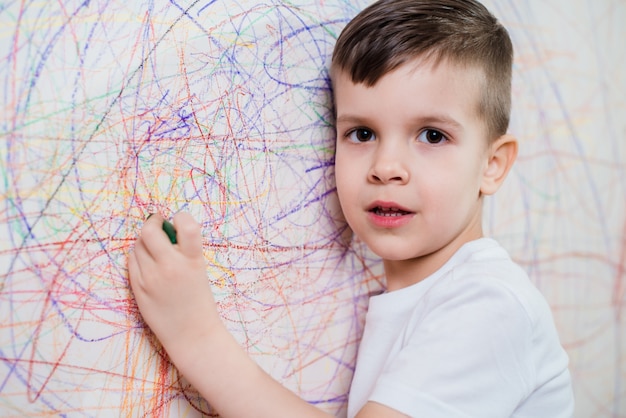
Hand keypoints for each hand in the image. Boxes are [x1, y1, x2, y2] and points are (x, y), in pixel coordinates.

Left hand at [128, 212, 218, 363]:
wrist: (192, 334)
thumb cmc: (199, 300)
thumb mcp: (199, 270)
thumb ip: (184, 249)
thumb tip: (165, 227)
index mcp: (193, 261)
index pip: (187, 225)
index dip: (181, 217)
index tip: (179, 221)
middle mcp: (170, 267)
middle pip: (150, 231)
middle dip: (153, 224)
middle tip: (158, 225)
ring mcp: (151, 277)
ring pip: (137, 245)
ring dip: (145, 241)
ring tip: (155, 248)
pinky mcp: (138, 287)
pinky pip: (132, 261)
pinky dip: (139, 256)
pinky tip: (148, 262)